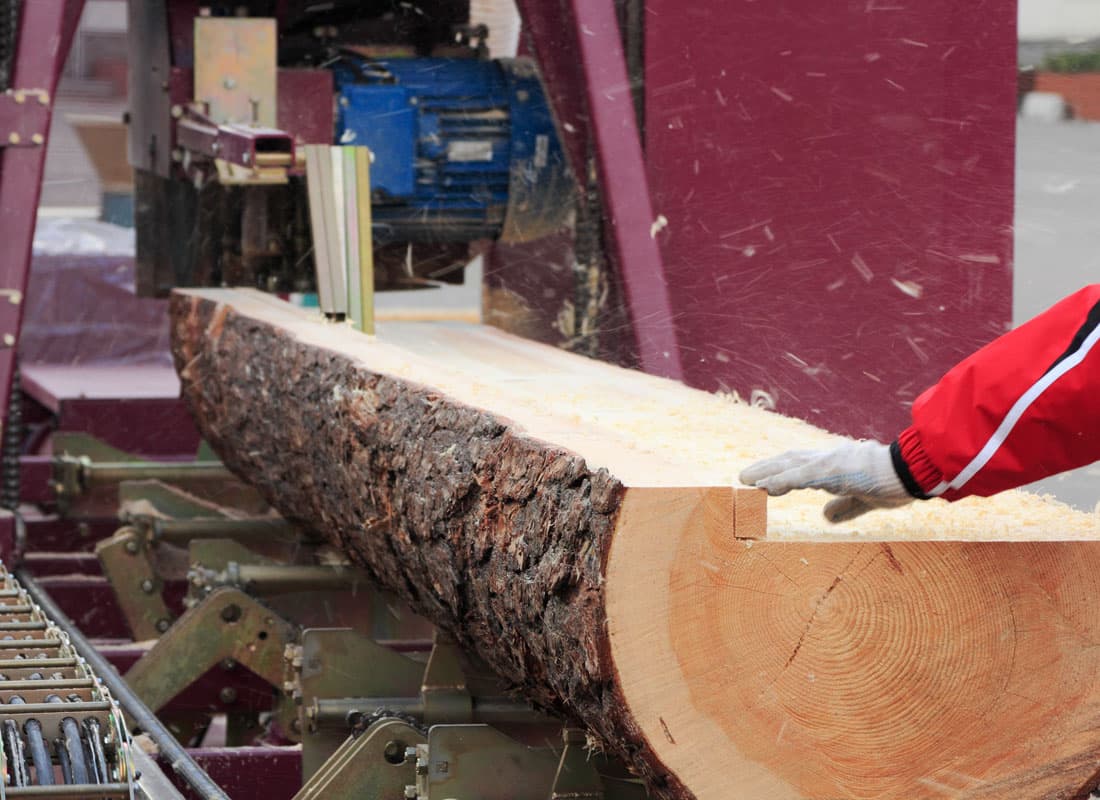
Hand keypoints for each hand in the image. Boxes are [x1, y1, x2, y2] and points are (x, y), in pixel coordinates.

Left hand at [739, 440, 913, 522]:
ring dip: (766, 472)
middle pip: (790, 460)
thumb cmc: (895, 483)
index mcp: (836, 465)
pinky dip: (779, 480)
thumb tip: (825, 517)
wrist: (913, 472)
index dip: (782, 471)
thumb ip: (844, 507)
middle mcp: (828, 458)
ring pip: (790, 465)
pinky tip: (763, 486)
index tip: (764, 480)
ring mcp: (829, 462)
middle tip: (745, 476)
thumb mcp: (864, 500)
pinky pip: (799, 476)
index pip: (802, 465)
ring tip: (745, 479)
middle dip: (767, 468)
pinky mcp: (832, 469)